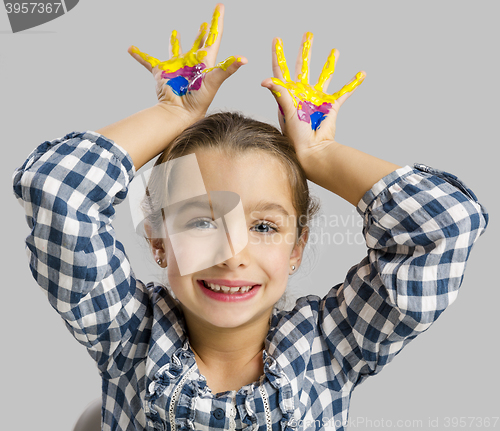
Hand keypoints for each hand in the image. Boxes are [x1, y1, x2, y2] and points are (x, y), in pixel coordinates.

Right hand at [128, 3, 245, 118]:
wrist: (180, 112)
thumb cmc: (199, 99)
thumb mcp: (214, 81)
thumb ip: (228, 68)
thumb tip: (244, 59)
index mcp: (205, 61)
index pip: (213, 37)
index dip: (217, 21)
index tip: (220, 7)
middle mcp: (191, 62)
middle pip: (199, 43)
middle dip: (202, 33)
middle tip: (205, 23)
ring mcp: (177, 67)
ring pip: (176, 49)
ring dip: (176, 41)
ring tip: (176, 32)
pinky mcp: (161, 72)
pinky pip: (148, 60)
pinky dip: (139, 55)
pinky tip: (131, 49)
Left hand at [261, 32, 364, 160]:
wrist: (312, 150)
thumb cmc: (296, 135)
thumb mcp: (286, 111)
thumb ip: (280, 93)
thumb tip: (265, 80)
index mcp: (288, 94)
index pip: (282, 70)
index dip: (279, 55)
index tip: (277, 40)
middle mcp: (302, 94)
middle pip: (303, 67)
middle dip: (305, 51)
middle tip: (308, 34)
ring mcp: (317, 99)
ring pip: (325, 76)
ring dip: (330, 63)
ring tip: (335, 50)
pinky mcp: (331, 106)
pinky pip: (344, 93)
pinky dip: (353, 84)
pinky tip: (361, 74)